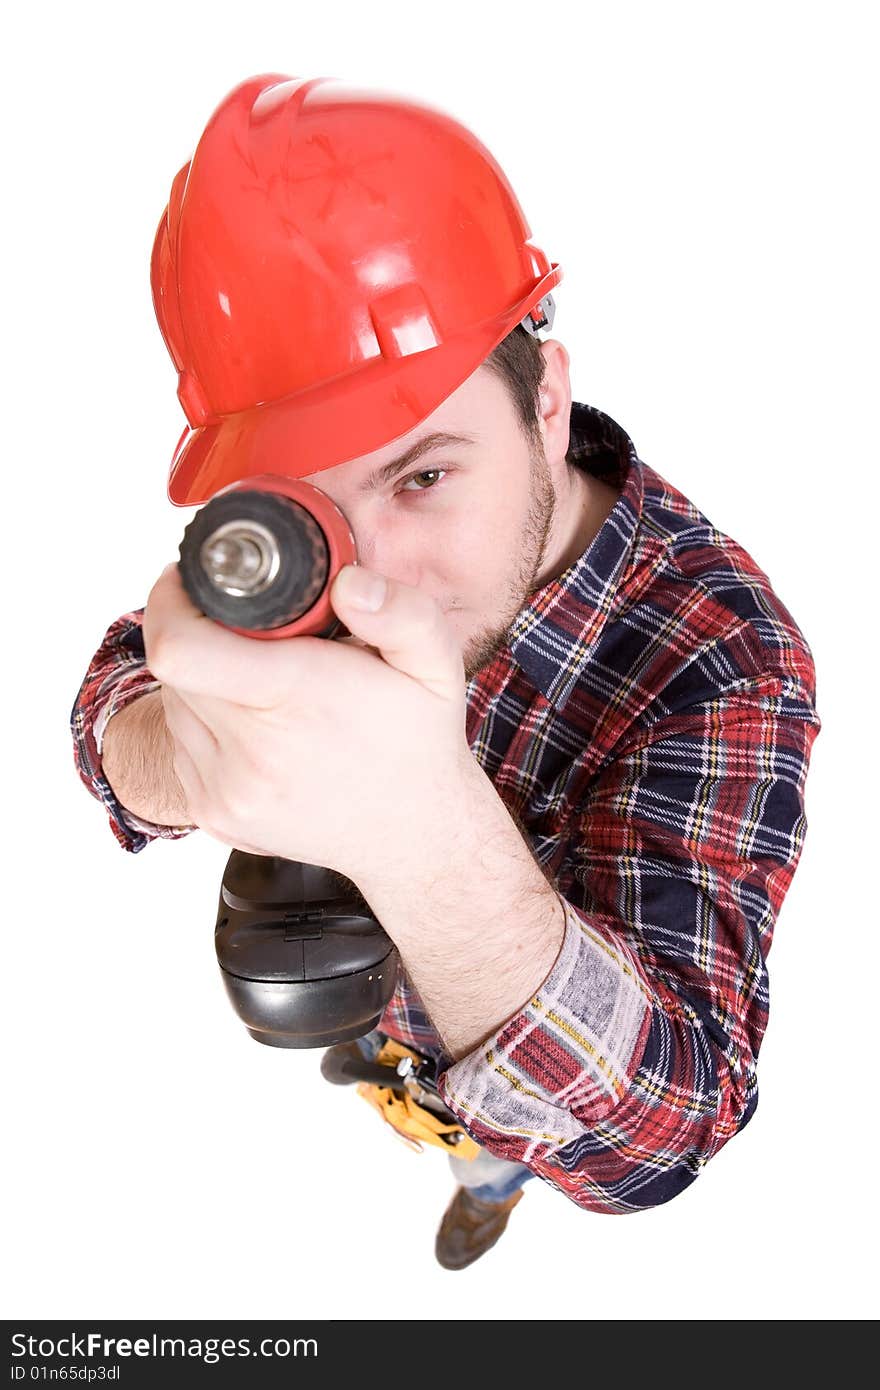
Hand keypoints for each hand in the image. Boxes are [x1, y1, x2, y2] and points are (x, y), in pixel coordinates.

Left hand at [141, 561, 472, 879]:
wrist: (415, 833)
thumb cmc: (418, 741)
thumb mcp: (435, 664)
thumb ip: (401, 613)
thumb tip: (347, 583)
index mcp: (296, 701)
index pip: (181, 649)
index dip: (172, 602)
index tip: (191, 582)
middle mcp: (252, 755)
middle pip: (173, 669)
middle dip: (197, 633)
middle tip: (246, 628)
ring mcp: (228, 793)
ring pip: (173, 707)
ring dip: (201, 681)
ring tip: (257, 678)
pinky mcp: (216, 816)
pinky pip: (182, 748)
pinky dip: (206, 725)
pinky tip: (254, 724)